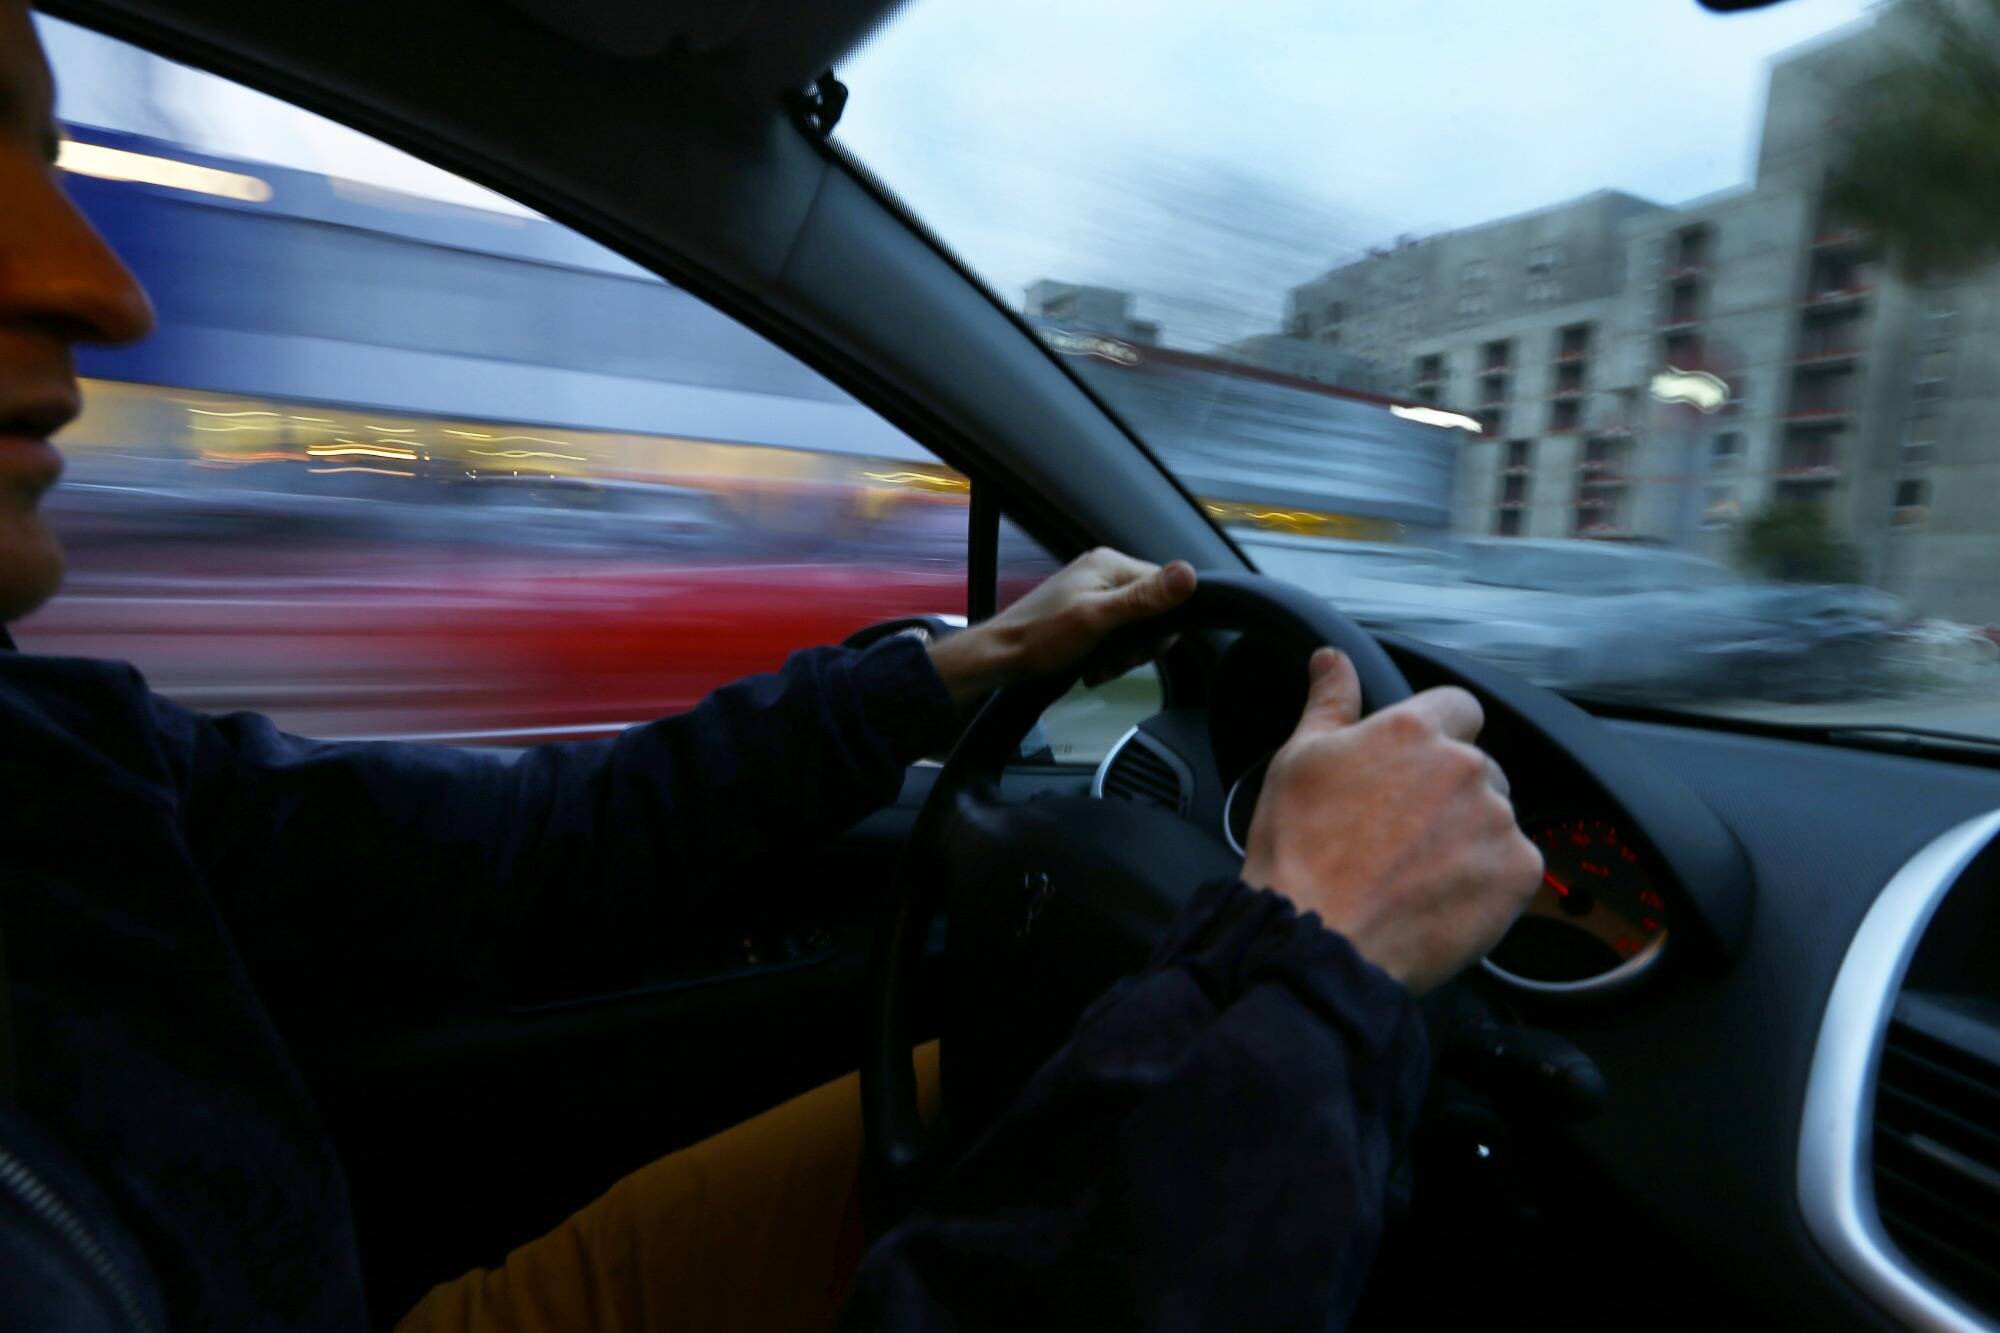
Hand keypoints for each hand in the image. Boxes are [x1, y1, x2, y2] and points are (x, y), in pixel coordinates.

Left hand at [927, 548, 1196, 705]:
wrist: (1000, 658)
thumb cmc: (1041, 638)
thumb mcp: (1097, 619)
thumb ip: (1143, 598)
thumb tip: (1189, 574)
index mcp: (1111, 564)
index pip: (1166, 590)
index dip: (1160, 626)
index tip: (1136, 648)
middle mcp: (1105, 574)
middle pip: (1153, 613)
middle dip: (1137, 645)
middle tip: (1112, 660)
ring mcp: (1095, 594)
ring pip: (1136, 630)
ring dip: (1121, 656)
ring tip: (1096, 665)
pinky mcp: (1087, 615)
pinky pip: (1117, 637)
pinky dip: (1108, 657)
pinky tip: (1091, 666)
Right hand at [1239, 647, 1542, 994]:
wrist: (1320, 941)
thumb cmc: (1300, 852)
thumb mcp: (1298, 762)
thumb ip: (1328, 702)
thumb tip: (1331, 658)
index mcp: (1413, 732)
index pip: (1458, 707)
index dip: (1436, 735)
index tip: (1413, 769)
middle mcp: (1464, 768)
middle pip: (1479, 768)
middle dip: (1451, 793)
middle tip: (1402, 833)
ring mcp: (1498, 821)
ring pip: (1495, 818)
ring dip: (1468, 837)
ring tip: (1416, 873)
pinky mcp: (1518, 874)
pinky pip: (1514, 866)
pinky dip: (1486, 882)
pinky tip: (1440, 898)